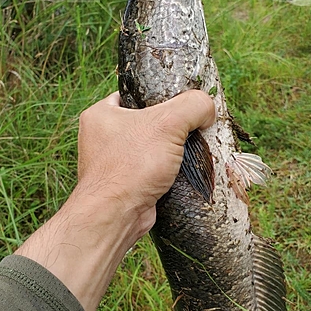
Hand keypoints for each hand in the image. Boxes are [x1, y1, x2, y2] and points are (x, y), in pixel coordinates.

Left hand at [17, 90, 214, 310]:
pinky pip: (152, 170)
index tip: (182, 104)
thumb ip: (192, 106)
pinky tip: (182, 172)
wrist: (116, 216)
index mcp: (101, 114)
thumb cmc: (131, 166)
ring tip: (189, 151)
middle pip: (147, 122)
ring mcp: (113, 163)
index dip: (161, 97)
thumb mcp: (167, 123)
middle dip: (170, 128)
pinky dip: (167, 172)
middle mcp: (103, 137)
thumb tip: (208, 109)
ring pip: (151, 148)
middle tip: (190, 129)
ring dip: (171, 152)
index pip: (135, 95)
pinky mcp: (126, 184)